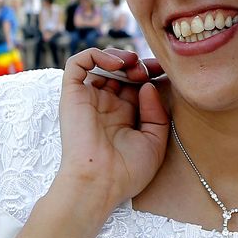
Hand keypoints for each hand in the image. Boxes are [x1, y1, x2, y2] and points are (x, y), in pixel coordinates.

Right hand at [56, 48, 169, 218]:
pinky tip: (118, 64)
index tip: (165, 72)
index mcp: (125, 115)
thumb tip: (148, 86)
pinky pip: (78, 63)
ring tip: (134, 66)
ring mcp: (89, 99)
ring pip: (100, 63)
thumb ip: (157, 113)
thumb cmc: (128, 171)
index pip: (137, 84)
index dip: (151, 73)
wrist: (100, 183)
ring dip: (120, 57)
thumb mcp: (155, 142)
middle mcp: (106, 105)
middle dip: (138, 64)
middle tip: (150, 69)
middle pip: (121, 71)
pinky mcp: (72, 95)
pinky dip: (97, 55)